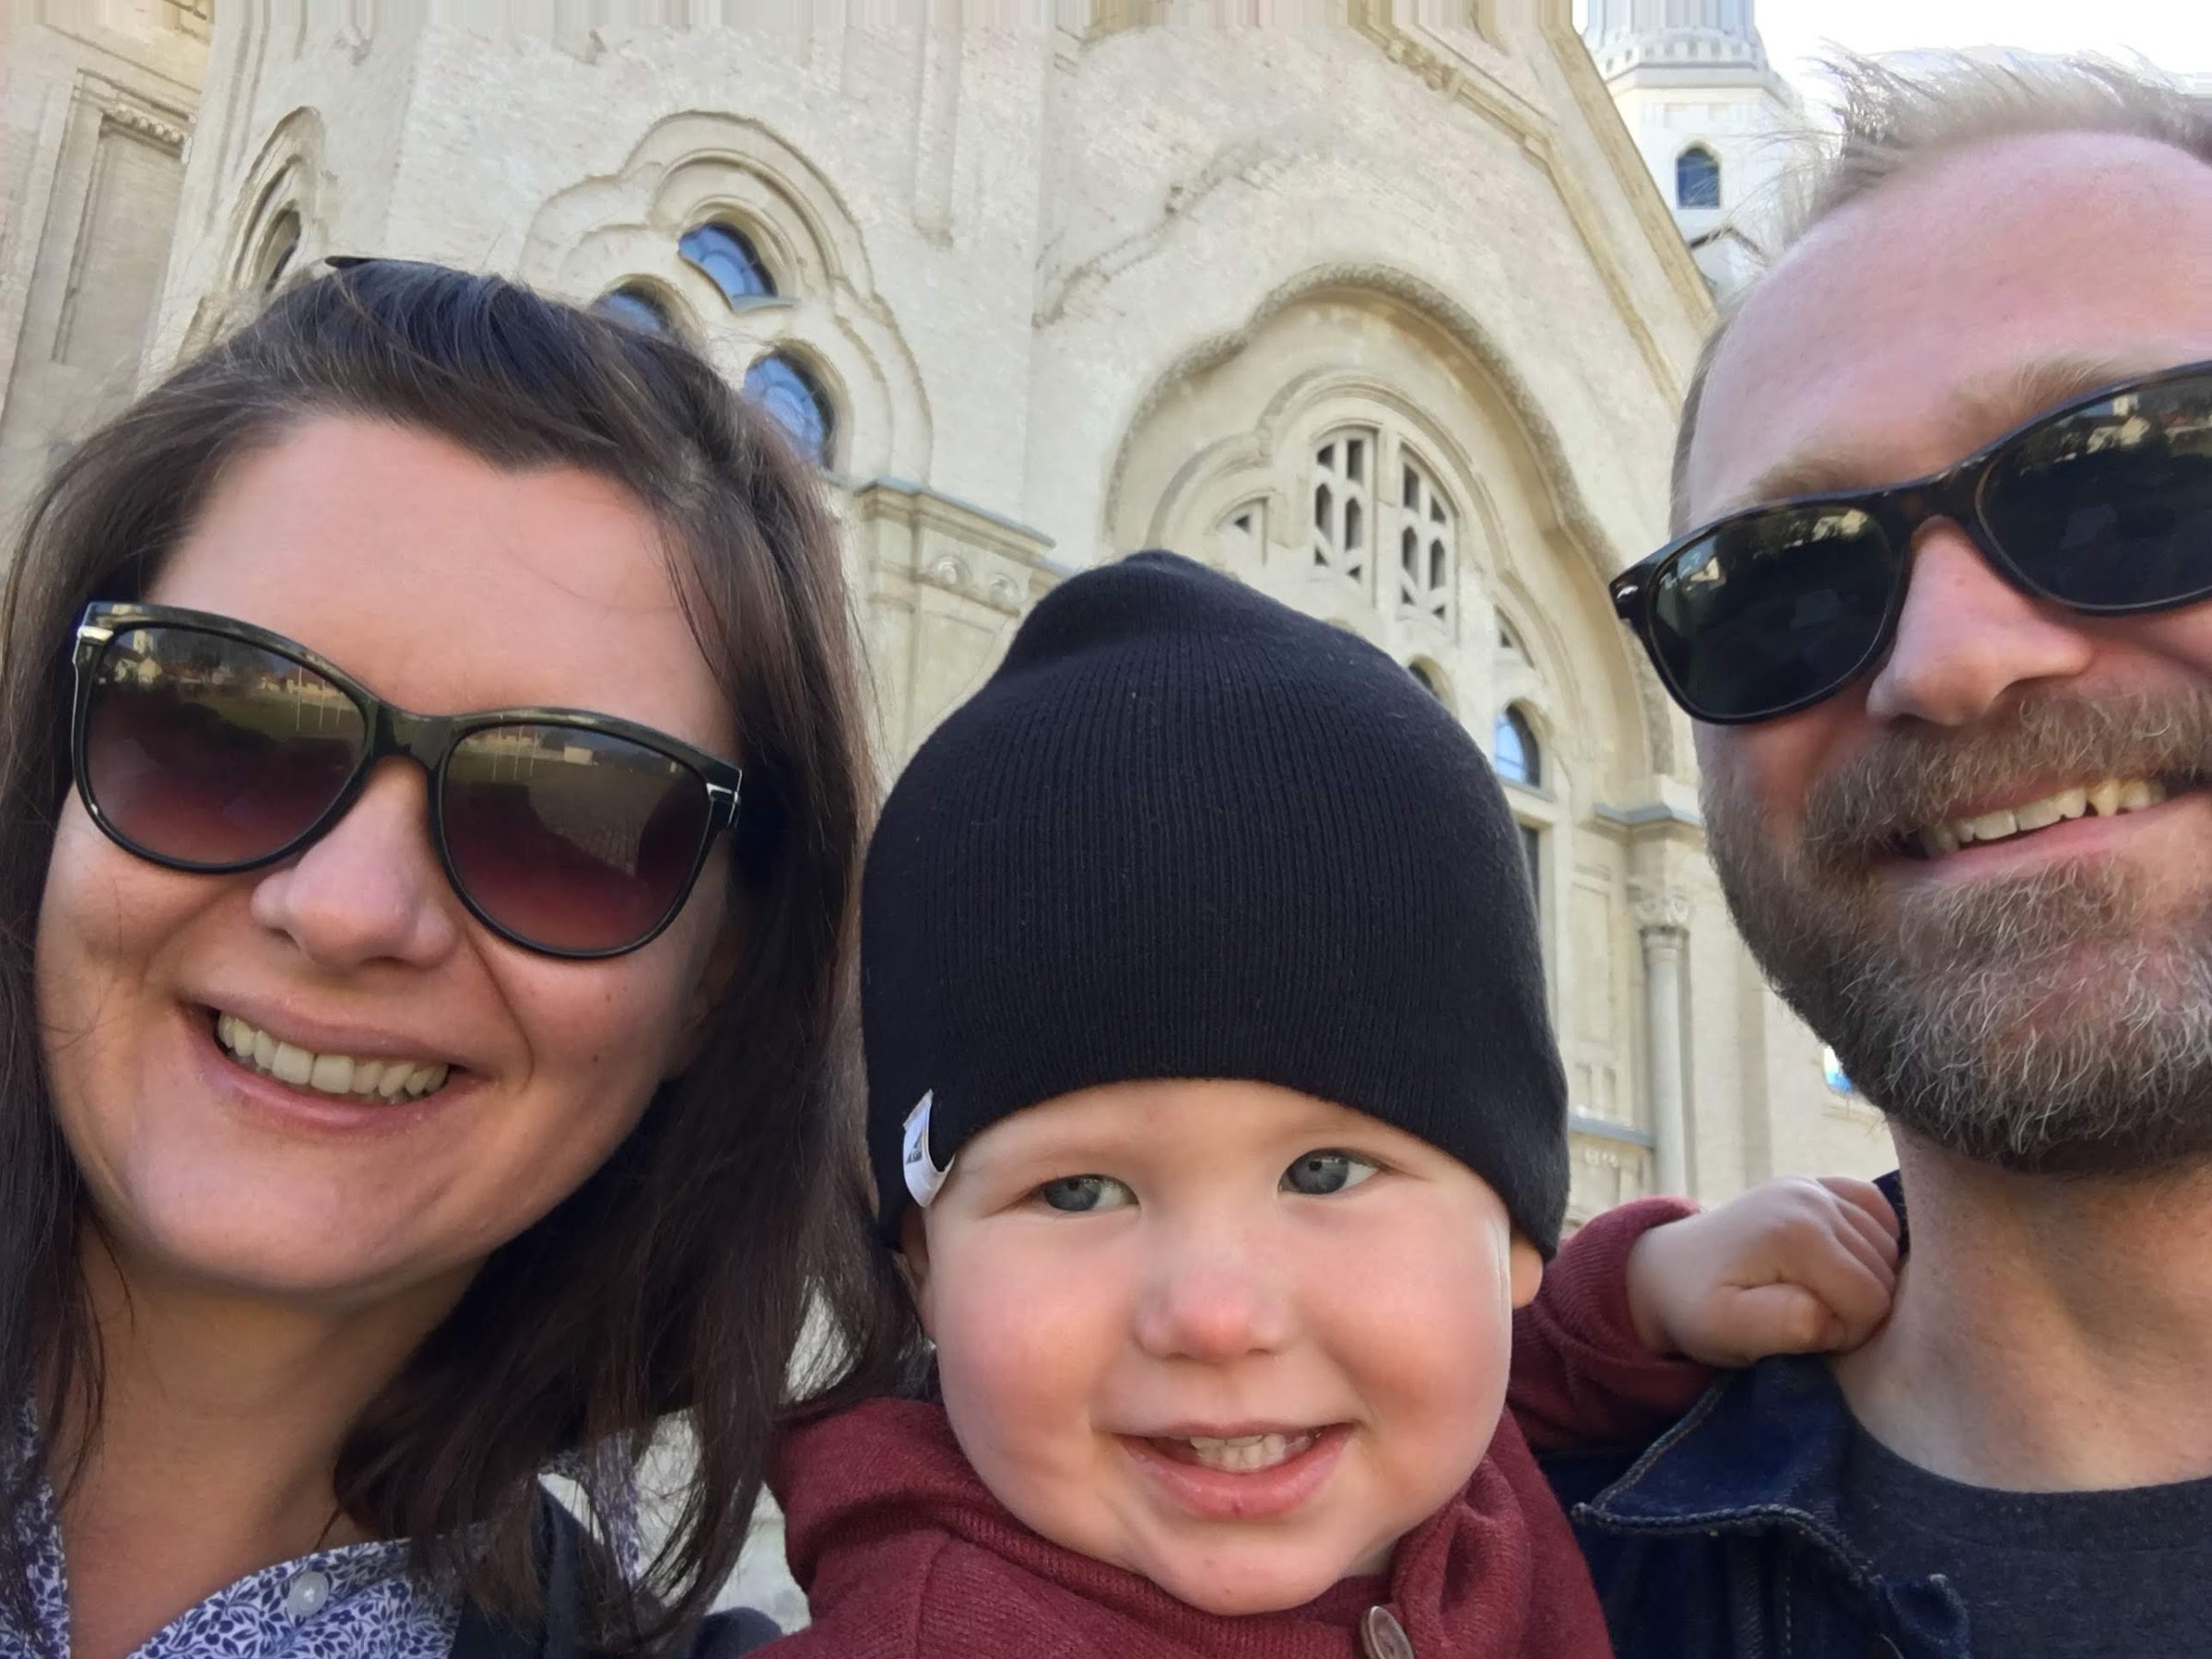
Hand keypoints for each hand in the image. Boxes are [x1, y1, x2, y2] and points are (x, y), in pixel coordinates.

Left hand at [1625, 1176, 1899, 1366]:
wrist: (1670, 1269)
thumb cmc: (1698, 1308)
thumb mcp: (1727, 1330)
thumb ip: (1783, 1326)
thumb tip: (1828, 1313)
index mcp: (1797, 1233)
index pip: (1872, 1302)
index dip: (1847, 1332)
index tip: (1803, 1332)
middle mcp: (1812, 1198)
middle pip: (1884, 1276)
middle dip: (1854, 1309)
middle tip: (1803, 1314)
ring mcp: (1815, 1185)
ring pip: (1888, 1250)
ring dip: (1862, 1281)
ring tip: (1814, 1292)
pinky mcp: (1817, 1183)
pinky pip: (1879, 1211)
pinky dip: (1873, 1242)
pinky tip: (1840, 1261)